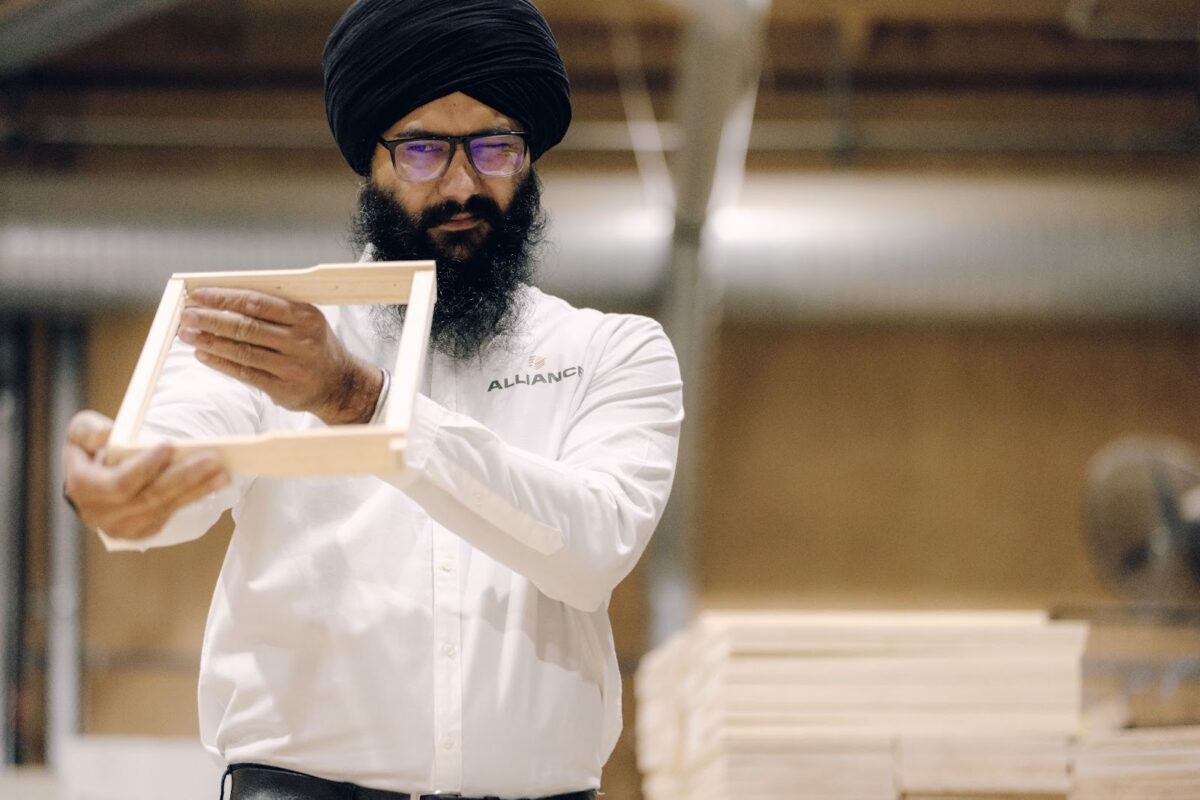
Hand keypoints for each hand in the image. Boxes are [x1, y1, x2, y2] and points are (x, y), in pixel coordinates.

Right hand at [63, 410, 229, 539]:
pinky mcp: (142, 531)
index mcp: (83, 488)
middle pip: (149, 497)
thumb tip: (108, 435)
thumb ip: (89, 431)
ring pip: (165, 507)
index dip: (145, 466)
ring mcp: (123, 527)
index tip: (169, 445)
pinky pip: (172, 513)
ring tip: (223, 473)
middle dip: (183, 477)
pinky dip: (194, 497)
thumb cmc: (88, 452)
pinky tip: (215, 483)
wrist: (91, 484)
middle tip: (211, 459)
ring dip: (197, 489)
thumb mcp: (80, 434)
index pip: (119, 483)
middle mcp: (102, 514)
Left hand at [179, 288, 382, 425]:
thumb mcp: (304, 321)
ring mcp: (293, 366)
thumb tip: (222, 300)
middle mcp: (301, 340)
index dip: (224, 298)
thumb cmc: (313, 346)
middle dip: (212, 319)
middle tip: (187, 315)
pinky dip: (221, 363)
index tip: (199, 296)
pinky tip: (203, 355)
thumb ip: (271, 310)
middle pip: (247, 326)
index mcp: (306, 316)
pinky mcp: (283, 388)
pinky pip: (245, 373)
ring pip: (243, 350)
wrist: (339, 384)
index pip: (257, 302)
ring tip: (188, 334)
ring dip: (211, 341)